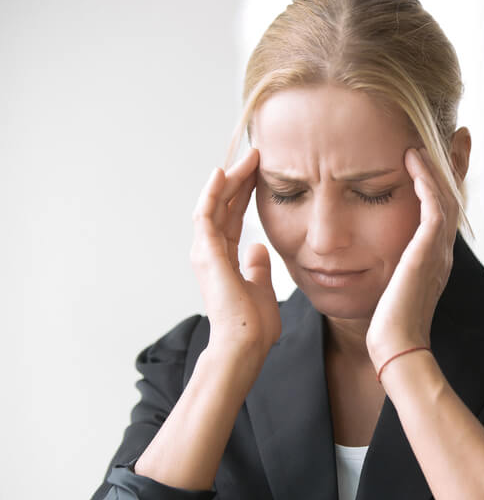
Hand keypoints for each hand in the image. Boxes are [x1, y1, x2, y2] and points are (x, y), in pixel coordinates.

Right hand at [190, 148, 279, 359]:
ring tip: (248, 158)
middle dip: (238, 180)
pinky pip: (206, 213)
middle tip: (255, 156)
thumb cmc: (254, 325)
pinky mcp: (205, 252)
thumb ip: (258, 268)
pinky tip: (223, 172)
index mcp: (224, 260)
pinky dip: (212, 192)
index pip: (233, 218)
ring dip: (229, 180)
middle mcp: (210, 252)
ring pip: (214, 204)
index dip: (244, 195)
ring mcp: (205, 252)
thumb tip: (259, 249)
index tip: (259, 175)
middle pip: (223, 207)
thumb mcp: (262, 288)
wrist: (245, 343)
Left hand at [366, 147, 458, 369]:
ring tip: (429, 138)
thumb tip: (373, 266)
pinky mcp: (427, 251)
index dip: (445, 184)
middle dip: (455, 166)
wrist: (396, 347)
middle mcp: (442, 252)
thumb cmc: (388, 327)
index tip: (438, 158)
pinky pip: (433, 205)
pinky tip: (413, 160)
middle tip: (457, 137)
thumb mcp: (391, 292)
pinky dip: (425, 180)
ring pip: (446, 196)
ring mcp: (438, 251)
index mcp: (436, 260)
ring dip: (438, 165)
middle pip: (455, 197)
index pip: (445, 212)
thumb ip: (391, 273)